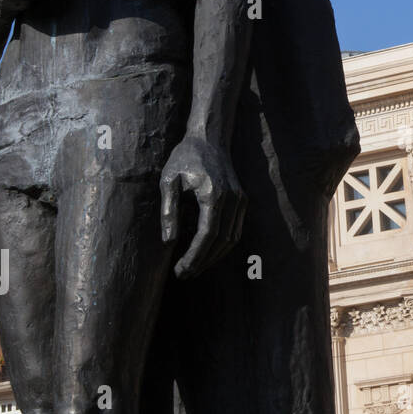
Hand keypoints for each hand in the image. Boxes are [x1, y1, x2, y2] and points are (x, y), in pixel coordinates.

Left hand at [159, 136, 245, 278]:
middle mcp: (232, 199)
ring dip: (214, 257)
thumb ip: (169, 211)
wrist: (210, 138)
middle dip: (203, 262)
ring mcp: (241, 200)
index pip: (207, 234)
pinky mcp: (243, 200)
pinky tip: (207, 253)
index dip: (194, 256)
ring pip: (232, 239)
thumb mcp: (169, 181)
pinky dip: (223, 246)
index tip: (181, 270)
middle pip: (221, 241)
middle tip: (184, 275)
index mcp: (213, 194)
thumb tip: (170, 242)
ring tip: (194, 268)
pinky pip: (235, 230)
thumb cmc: (185, 157)